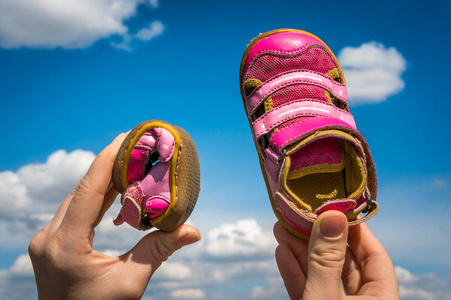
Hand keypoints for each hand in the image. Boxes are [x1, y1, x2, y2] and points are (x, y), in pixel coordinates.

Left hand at [28, 133, 200, 299]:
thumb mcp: (130, 283)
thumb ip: (159, 252)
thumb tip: (194, 231)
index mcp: (66, 245)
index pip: (88, 190)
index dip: (107, 160)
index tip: (125, 137)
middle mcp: (50, 237)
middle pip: (82, 189)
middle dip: (108, 165)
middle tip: (134, 146)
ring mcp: (47, 239)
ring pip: (77, 198)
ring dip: (102, 180)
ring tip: (128, 162)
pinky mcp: (51, 242)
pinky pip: (74, 210)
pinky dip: (95, 197)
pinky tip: (113, 189)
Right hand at [274, 211, 398, 299]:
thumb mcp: (325, 297)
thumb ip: (327, 260)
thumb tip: (332, 216)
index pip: (375, 257)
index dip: (355, 230)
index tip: (335, 208)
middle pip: (343, 264)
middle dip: (318, 238)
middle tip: (300, 215)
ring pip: (321, 276)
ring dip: (300, 253)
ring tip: (282, 228)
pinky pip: (308, 291)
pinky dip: (295, 274)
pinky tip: (282, 252)